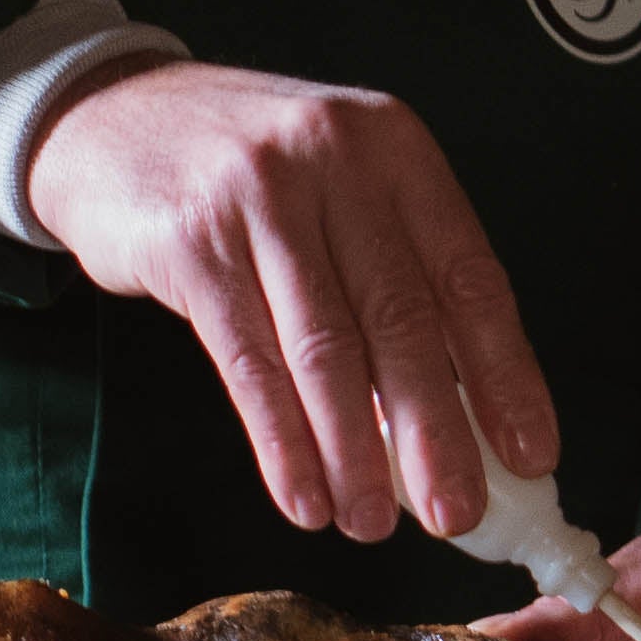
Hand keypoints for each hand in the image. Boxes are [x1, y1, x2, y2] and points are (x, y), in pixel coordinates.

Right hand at [18, 58, 561, 546]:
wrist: (108, 116)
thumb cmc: (246, 172)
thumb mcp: (338, 191)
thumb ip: (394, 279)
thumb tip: (456, 417)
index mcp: (397, 152)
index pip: (470, 276)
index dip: (505, 374)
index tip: (532, 455)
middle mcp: (336, 163)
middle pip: (402, 318)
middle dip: (438, 433)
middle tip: (457, 514)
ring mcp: (259, 198)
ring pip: (326, 349)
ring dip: (355, 453)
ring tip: (374, 523)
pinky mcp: (192, 241)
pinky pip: (249, 360)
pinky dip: (281, 440)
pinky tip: (302, 495)